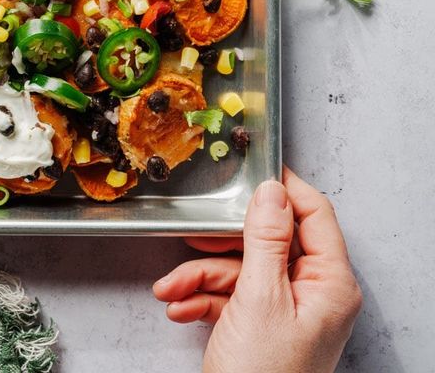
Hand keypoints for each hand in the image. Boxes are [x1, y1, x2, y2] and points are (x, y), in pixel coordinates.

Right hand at [153, 167, 361, 372]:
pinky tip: (179, 307)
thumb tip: (271, 190)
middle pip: (269, 241)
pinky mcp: (262, 330)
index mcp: (330, 284)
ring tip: (171, 288)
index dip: (283, 190)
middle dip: (223, 242)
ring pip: (243, 270)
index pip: (314, 214)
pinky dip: (202, 300)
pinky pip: (232, 297)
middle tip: (197, 231)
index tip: (251, 171)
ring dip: (201, 276)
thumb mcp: (259, 298)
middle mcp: (314, 295)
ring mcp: (288, 313)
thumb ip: (265, 239)